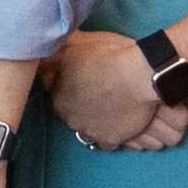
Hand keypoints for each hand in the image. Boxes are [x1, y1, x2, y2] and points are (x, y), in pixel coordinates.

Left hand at [46, 30, 184, 152]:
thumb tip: (48, 50)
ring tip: (109, 108)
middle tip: (97, 94)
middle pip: (71, 115)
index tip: (81, 83)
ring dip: (94, 122)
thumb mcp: (76, 44)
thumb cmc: (108, 56)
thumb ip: (59, 51)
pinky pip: (106, 143)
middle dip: (81, 106)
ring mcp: (89, 131)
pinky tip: (118, 123)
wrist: (139, 76)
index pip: (57, 98)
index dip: (69, 90)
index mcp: (58, 97)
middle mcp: (69, 118)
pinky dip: (111, 134)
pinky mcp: (109, 140)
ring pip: (87, 130)